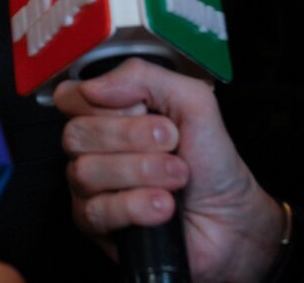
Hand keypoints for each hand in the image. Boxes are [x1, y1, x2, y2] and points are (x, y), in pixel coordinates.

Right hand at [54, 59, 284, 282]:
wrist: (233, 217)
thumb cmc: (211, 163)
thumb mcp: (192, 101)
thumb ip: (144, 77)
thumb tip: (94, 85)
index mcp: (108, 115)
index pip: (70, 97)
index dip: (103, 102)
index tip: (142, 109)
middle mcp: (92, 150)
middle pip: (75, 133)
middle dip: (131, 136)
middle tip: (170, 142)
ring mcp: (90, 188)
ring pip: (85, 172)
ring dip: (143, 172)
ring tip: (177, 175)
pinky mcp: (97, 226)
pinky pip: (98, 211)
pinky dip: (138, 205)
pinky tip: (164, 204)